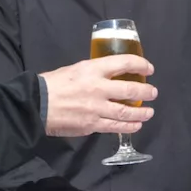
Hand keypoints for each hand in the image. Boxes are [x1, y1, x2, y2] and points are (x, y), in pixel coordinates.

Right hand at [41, 54, 156, 136]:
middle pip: (130, 90)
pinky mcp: (92, 125)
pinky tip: (136, 126)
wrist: (37, 105)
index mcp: (93, 69)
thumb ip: (94, 72)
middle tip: (153, 92)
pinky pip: (115, 127)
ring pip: (126, 112)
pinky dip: (129, 126)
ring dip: (141, 112)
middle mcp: (98, 88)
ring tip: (149, 112)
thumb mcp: (76, 69)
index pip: (124, 63)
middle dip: (146, 91)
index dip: (140, 65)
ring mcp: (96, 108)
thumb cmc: (53, 83)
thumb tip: (110, 76)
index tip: (149, 69)